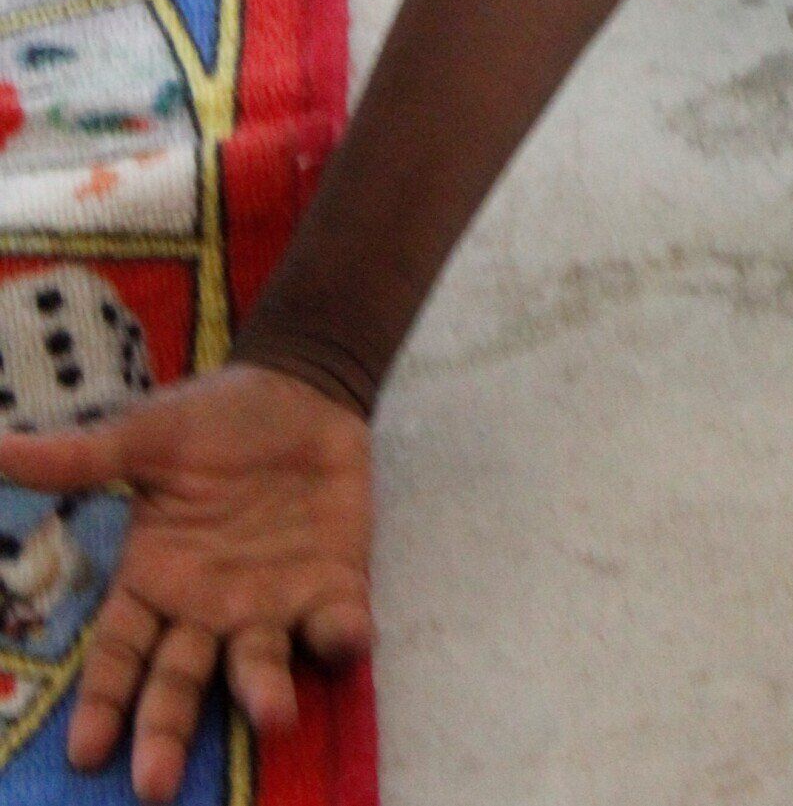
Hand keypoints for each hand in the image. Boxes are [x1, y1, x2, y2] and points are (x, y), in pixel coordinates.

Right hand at [0, 363, 372, 803]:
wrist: (303, 389)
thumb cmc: (215, 421)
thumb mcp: (148, 435)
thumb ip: (82, 458)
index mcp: (157, 579)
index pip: (121, 653)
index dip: (105, 700)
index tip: (87, 749)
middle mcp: (209, 609)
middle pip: (181, 681)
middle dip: (168, 730)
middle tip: (156, 784)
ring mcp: (272, 603)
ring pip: (260, 664)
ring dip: (265, 692)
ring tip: (270, 715)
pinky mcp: (334, 585)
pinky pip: (337, 623)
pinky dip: (344, 636)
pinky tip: (347, 639)